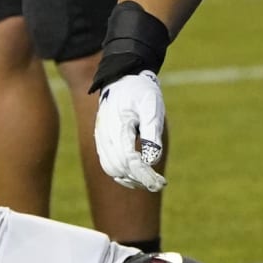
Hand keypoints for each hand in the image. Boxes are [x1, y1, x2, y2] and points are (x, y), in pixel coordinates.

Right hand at [94, 71, 166, 192]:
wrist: (121, 79)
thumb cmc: (140, 91)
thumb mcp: (151, 105)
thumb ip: (151, 131)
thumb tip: (152, 160)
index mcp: (118, 126)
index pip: (130, 160)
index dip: (144, 175)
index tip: (160, 183)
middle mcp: (105, 135)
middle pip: (120, 168)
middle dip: (140, 179)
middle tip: (160, 183)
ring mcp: (101, 139)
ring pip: (112, 169)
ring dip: (130, 179)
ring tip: (151, 181)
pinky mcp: (102, 141)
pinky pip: (108, 164)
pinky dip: (121, 174)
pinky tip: (137, 176)